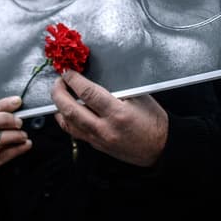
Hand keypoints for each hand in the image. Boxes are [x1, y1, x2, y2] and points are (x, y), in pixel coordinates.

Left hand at [51, 70, 167, 166]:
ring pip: (68, 123)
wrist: (161, 147)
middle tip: (58, 82)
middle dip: (59, 93)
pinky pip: (75, 133)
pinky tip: (65, 113)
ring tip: (59, 95)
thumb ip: (117, 88)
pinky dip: (66, 121)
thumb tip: (95, 78)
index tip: (68, 72)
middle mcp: (105, 128)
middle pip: (71, 110)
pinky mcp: (98, 146)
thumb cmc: (154, 120)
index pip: (87, 93)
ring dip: (59, 107)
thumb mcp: (140, 98)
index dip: (74, 80)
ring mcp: (99, 140)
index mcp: (117, 113)